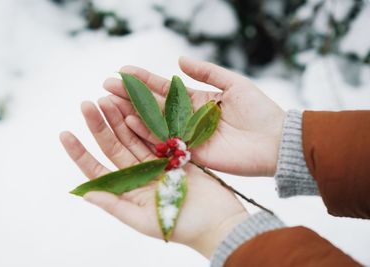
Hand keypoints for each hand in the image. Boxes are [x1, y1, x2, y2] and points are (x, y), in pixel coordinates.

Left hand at [60, 99, 247, 257]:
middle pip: (114, 147)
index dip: (80, 153)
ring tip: (106, 98)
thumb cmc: (184, 227)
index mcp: (128, 192)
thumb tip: (86, 195)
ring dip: (119, 119)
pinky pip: (156, 135)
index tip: (65, 133)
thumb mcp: (145, 221)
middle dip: (99, 126)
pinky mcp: (174, 155)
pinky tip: (132, 108)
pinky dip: (144, 122)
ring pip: (132, 137)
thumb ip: (115, 206)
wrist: (219, 221)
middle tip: (87, 104)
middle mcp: (138, 176)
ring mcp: (156, 163)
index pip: (97, 170)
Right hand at [104, 57, 284, 176]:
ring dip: (131, 112)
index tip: (122, 71)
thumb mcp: (233, 83)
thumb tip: (179, 60)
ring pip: (154, 122)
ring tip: (109, 102)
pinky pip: (165, 141)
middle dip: (130, 95)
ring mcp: (186, 136)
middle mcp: (186, 118)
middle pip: (153, 105)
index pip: (164, 88)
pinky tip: (129, 121)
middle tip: (106, 86)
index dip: (143, 80)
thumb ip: (207, 72)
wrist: (275, 141)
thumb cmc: (259, 111)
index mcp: (196, 100)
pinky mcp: (190, 153)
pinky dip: (146, 132)